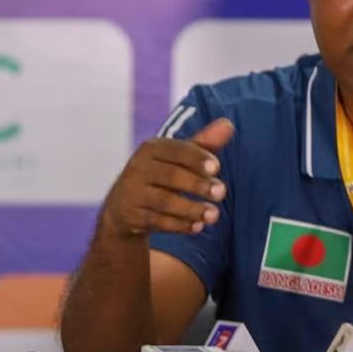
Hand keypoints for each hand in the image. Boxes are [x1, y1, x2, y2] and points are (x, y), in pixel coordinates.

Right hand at [99, 118, 234, 237]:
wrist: (123, 207)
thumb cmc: (161, 175)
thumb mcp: (179, 159)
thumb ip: (204, 143)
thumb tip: (229, 124)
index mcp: (151, 148)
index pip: (176, 150)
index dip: (196, 158)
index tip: (217, 167)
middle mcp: (137, 168)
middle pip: (171, 175)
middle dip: (198, 184)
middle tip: (222, 192)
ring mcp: (131, 193)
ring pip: (164, 201)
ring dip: (192, 209)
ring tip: (214, 215)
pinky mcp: (130, 216)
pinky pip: (156, 221)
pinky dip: (178, 225)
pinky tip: (198, 227)